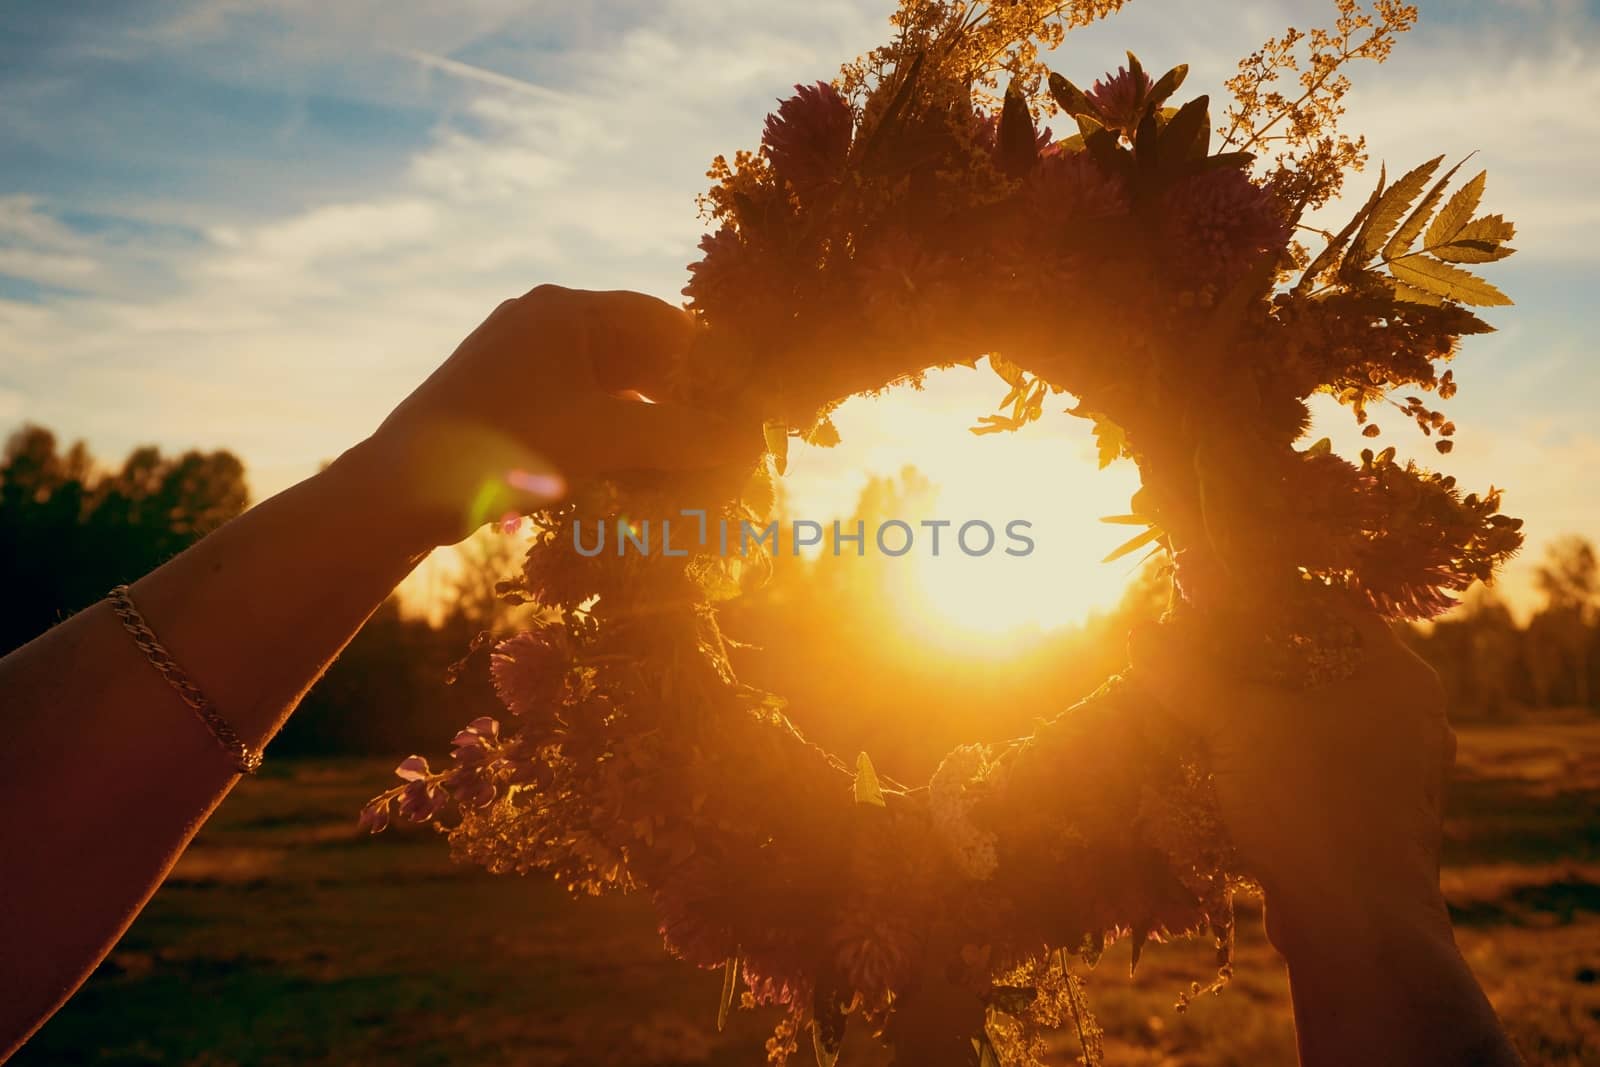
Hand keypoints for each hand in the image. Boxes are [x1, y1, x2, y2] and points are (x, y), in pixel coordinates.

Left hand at [354, 285, 754, 549]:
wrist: (399, 491)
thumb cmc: (505, 449)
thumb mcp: (607, 441)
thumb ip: (685, 437)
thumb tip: (753, 442)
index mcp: (566, 310)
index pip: (662, 319)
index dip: (709, 361)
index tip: (744, 404)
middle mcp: (543, 323)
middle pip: (637, 351)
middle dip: (681, 396)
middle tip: (722, 439)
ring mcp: (521, 360)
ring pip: (609, 384)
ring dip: (649, 420)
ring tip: (686, 462)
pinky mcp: (506, 400)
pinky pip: (578, 407)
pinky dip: (612, 434)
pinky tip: (635, 471)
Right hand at [1129, 610, 1454, 946]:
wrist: (1358, 924)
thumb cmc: (1309, 803)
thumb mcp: (1235, 724)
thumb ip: (1185, 674)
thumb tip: (1138, 636)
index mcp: (1397, 675)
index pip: (1330, 606)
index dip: (1265, 599)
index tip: (1209, 604)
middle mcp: (1407, 714)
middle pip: (1319, 660)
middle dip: (1252, 658)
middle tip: (1192, 652)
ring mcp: (1395, 767)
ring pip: (1315, 715)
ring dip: (1258, 710)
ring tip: (1197, 703)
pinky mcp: (1372, 812)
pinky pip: (1315, 761)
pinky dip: (1273, 755)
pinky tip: (1222, 759)